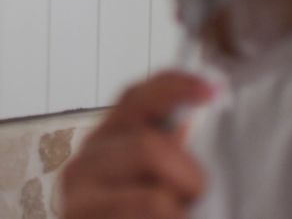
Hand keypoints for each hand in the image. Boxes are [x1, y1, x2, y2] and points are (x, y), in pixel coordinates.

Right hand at [61, 72, 213, 218]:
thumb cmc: (142, 217)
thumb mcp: (159, 181)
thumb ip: (170, 150)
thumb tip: (207, 105)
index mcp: (104, 143)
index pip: (135, 98)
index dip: (175, 86)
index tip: (214, 90)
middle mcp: (83, 166)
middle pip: (150, 147)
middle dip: (189, 177)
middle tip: (193, 201)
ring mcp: (78, 202)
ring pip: (155, 197)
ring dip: (178, 213)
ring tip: (173, 217)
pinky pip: (152, 213)